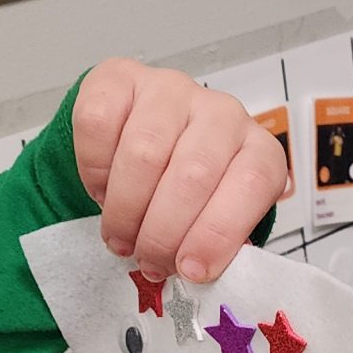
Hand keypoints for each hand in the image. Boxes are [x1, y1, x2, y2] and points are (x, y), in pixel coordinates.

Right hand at [73, 60, 291, 284]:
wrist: (143, 140)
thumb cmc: (186, 191)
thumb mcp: (212, 220)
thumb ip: (211, 243)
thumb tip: (192, 274)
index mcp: (257, 150)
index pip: (251, 184)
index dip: (219, 233)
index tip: (191, 271)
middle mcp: (221, 112)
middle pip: (193, 174)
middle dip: (163, 232)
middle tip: (147, 262)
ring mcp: (172, 90)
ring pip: (144, 154)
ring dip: (126, 210)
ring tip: (121, 238)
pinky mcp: (121, 79)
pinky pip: (99, 124)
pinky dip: (94, 169)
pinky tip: (102, 191)